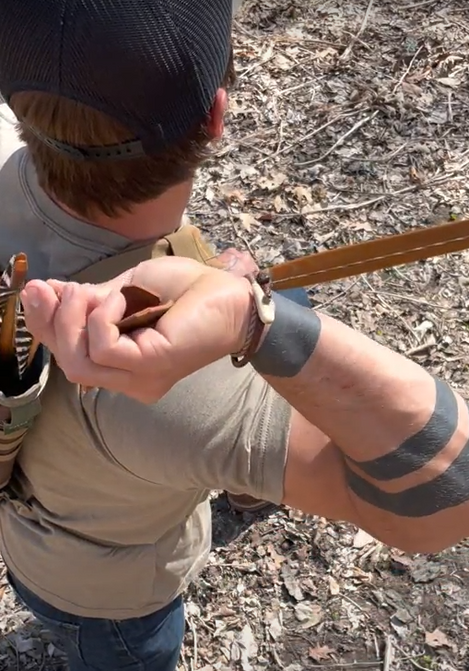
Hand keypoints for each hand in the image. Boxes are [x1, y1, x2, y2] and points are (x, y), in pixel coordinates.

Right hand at [21, 256, 253, 401]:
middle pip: (69, 364)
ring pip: (79, 362)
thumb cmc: (186, 291)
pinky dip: (102, 317)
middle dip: (52, 323)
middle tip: (51, 289)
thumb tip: (47, 291)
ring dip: (74, 319)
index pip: (72, 357)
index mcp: (124, 366)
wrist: (230, 295)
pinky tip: (120, 300)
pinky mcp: (149, 366)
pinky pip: (104, 348)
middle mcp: (129, 381)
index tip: (35, 291)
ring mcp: (139, 379)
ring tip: (90, 292)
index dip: (47, 327)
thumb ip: (91, 300)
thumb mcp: (126, 290)